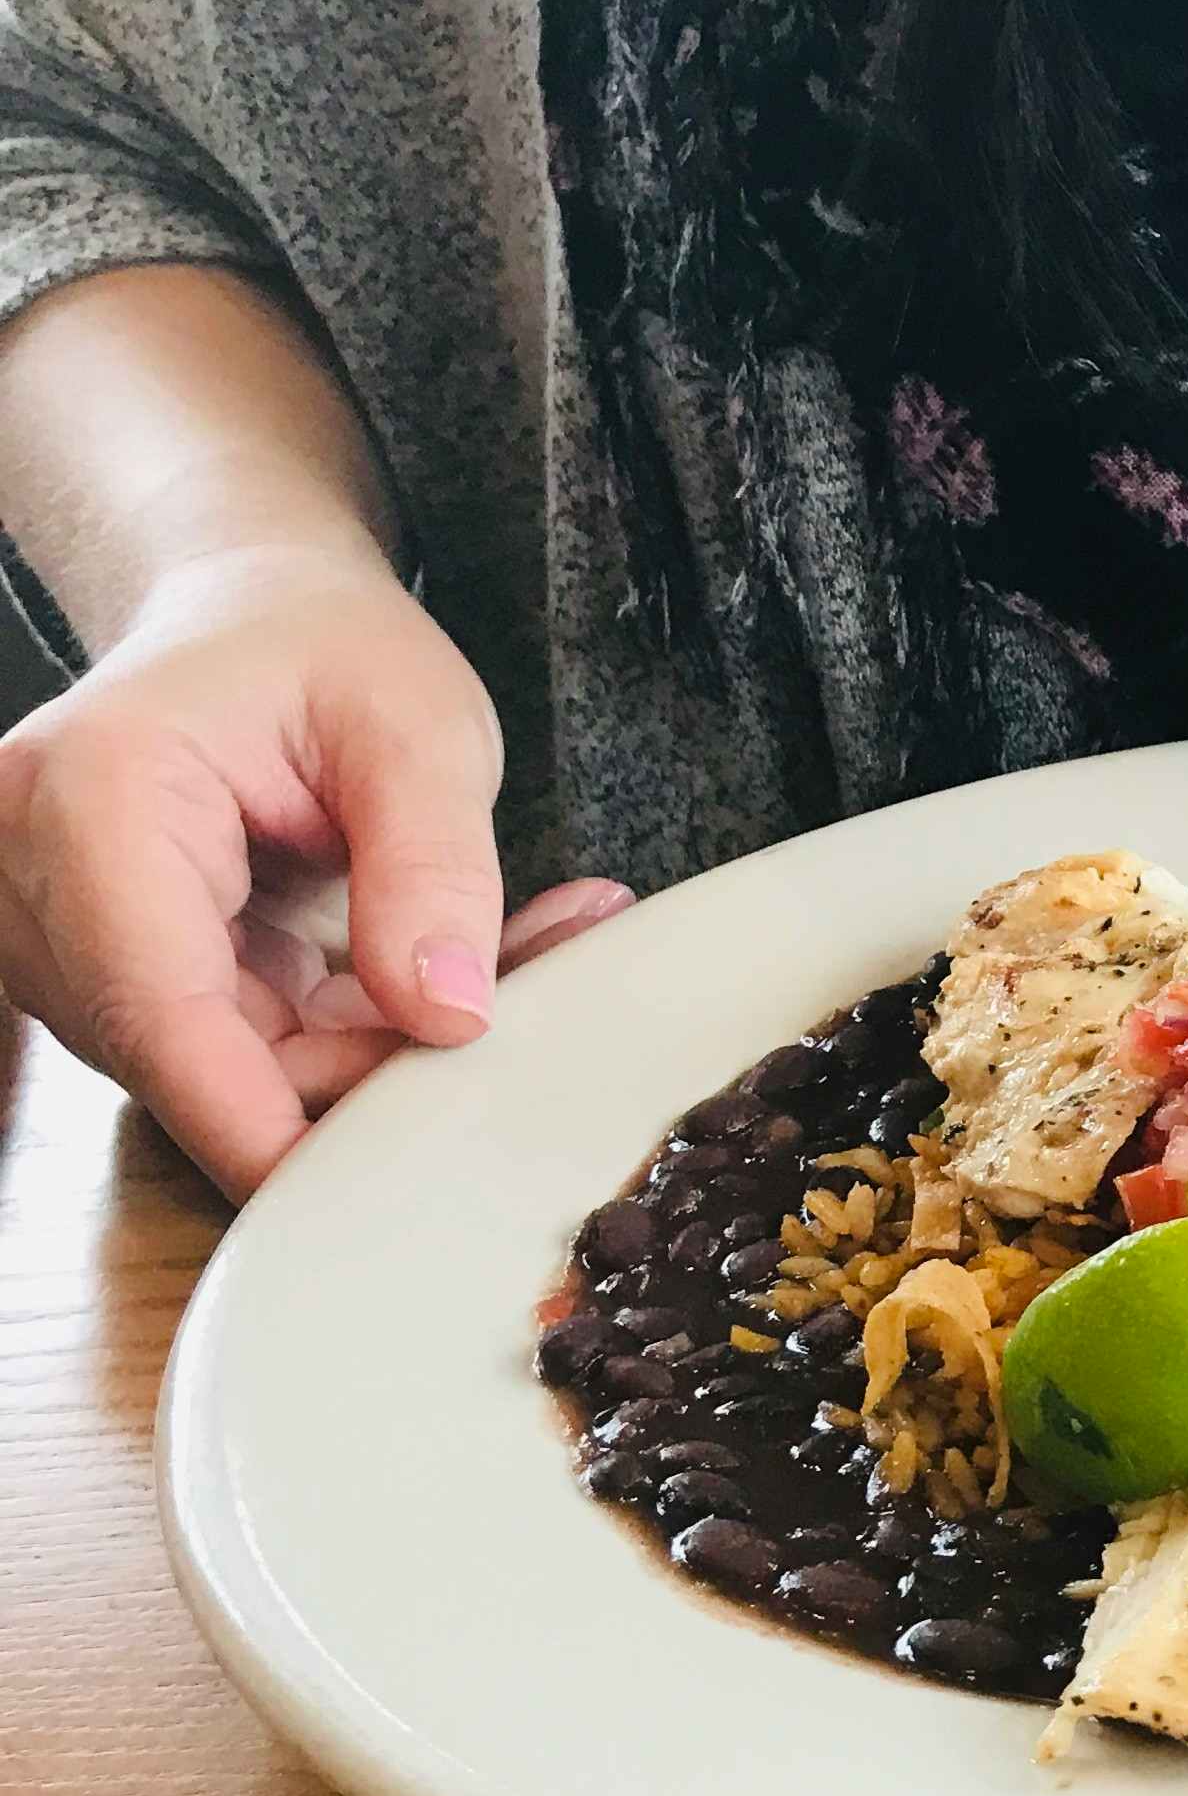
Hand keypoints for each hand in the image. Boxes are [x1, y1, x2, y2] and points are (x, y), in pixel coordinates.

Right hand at [0, 544, 629, 1196]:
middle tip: (530, 981)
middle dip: (368, 1058)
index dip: (266, 1122)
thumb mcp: (418, 726)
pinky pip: (235, 1046)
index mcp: (91, 800)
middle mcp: (32, 878)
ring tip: (505, 949)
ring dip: (368, 1041)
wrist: (250, 611)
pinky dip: (345, 1027)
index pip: (162, 1014)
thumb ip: (434, 866)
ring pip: (224, 1065)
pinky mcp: (112, 970)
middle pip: (199, 1056)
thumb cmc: (322, 643)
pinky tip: (436, 967)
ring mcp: (58, 933)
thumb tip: (448, 1016)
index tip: (374, 1184)